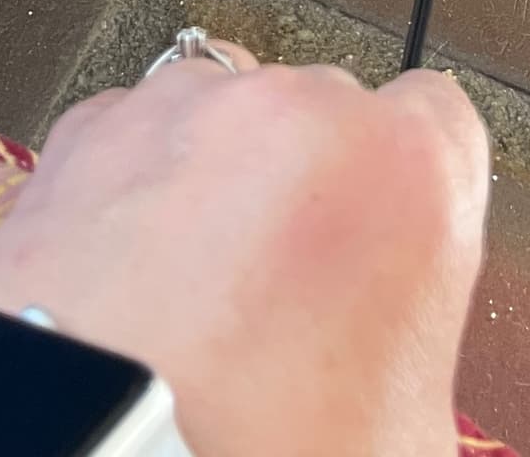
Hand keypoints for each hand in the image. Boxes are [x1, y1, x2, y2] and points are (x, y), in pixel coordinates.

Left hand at [0, 40, 489, 456]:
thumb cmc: (258, 450)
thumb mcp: (406, 427)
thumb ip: (409, 334)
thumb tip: (380, 349)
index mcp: (408, 171)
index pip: (439, 118)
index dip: (408, 183)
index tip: (387, 232)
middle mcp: (301, 111)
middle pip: (327, 114)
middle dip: (311, 183)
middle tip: (281, 292)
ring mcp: (189, 107)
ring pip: (225, 110)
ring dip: (219, 171)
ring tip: (193, 286)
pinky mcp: (90, 130)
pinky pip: (131, 135)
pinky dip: (132, 185)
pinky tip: (128, 274)